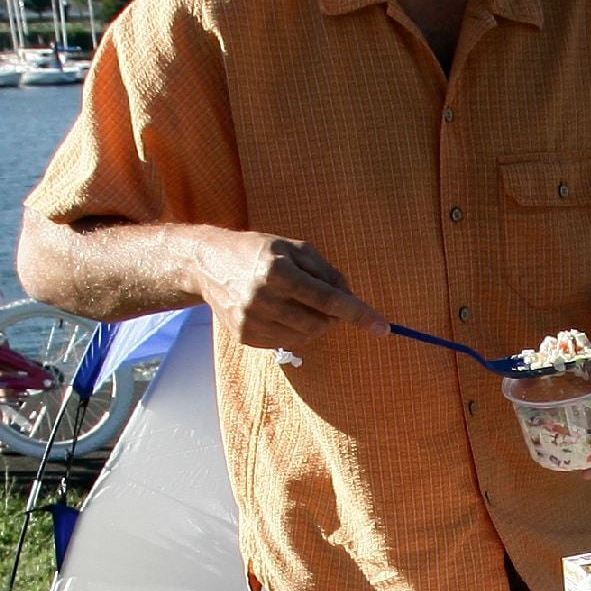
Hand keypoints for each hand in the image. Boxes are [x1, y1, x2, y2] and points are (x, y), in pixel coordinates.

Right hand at [190, 229, 382, 350]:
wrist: (209, 265)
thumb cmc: (258, 251)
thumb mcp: (294, 248)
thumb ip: (327, 271)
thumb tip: (352, 298)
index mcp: (278, 273)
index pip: (328, 299)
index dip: (358, 313)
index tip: (382, 327)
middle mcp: (263, 299)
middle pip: (319, 322)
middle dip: (333, 316)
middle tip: (328, 303)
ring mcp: (252, 321)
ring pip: (305, 336)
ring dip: (315, 324)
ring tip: (301, 303)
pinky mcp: (245, 337)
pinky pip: (286, 342)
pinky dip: (295, 331)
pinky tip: (282, 312)